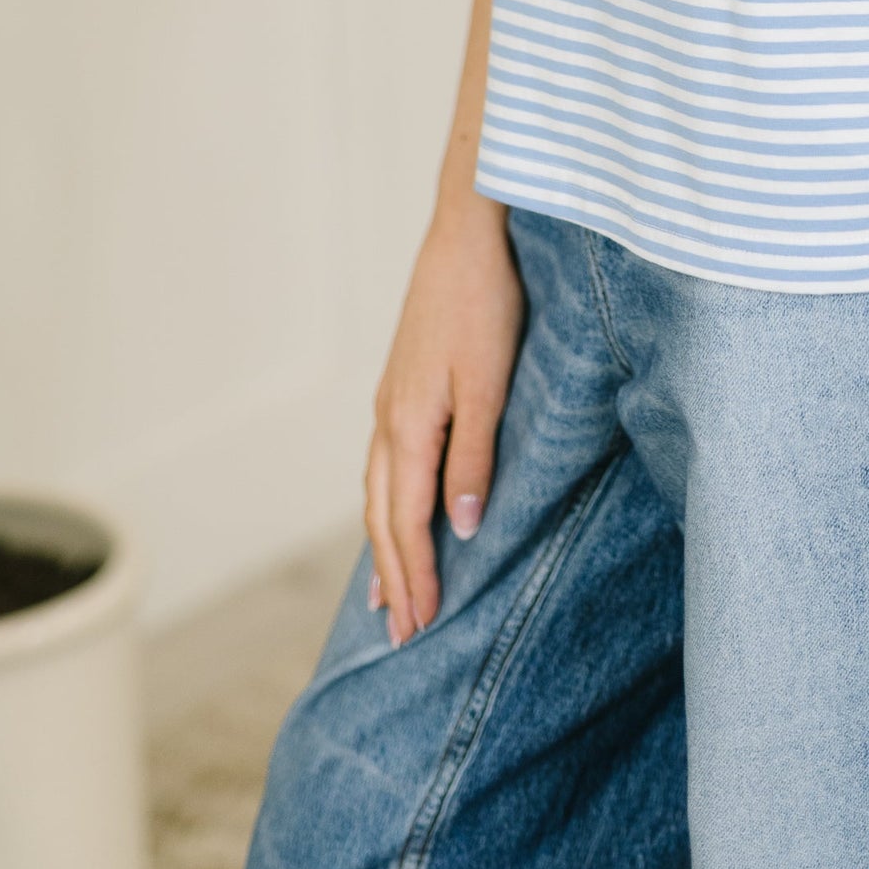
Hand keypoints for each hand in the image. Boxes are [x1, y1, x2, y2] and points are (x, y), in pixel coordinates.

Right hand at [363, 195, 522, 646]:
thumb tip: (458, 528)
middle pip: (383, 517)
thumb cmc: (485, 304)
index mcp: (408, 427)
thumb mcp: (491, 384)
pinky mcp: (401, 384)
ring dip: (382, 547)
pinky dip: (385, 503)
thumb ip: (474, 456)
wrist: (466, 233)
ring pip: (377, 491)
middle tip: (400, 636)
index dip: (414, 578)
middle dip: (392, 578)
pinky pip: (383, 463)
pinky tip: (394, 510)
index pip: (408, 523)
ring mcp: (390, 400)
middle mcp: (388, 420)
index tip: (420, 630)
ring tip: (386, 594)